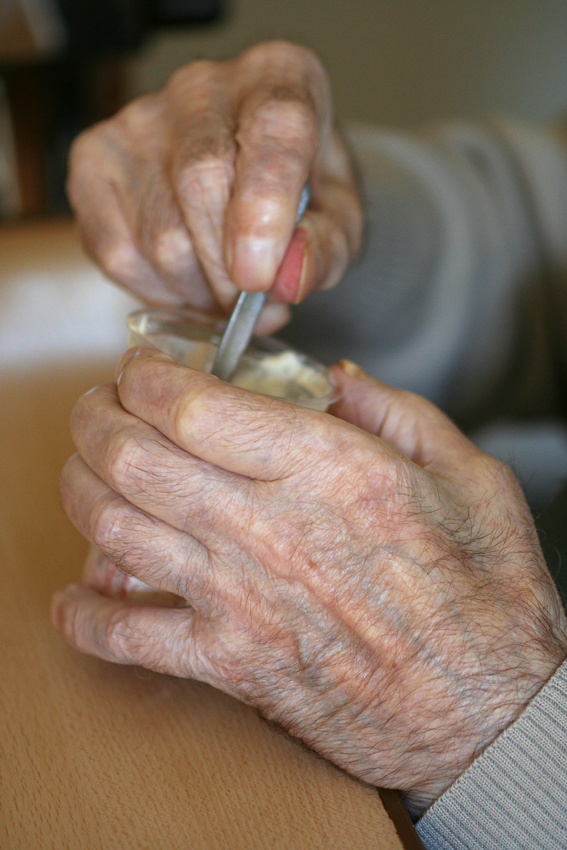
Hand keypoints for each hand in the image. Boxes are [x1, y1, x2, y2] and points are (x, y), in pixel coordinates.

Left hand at [52, 350, 566, 814]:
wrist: (490, 713)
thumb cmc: (486, 596)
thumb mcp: (470, 476)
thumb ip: (397, 413)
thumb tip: (338, 379)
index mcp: (329, 470)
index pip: (194, 407)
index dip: (146, 377)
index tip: (139, 369)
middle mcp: (269, 528)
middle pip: (136, 458)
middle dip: (97, 420)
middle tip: (99, 408)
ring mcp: (242, 601)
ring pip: (116, 531)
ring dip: (80, 490)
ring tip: (83, 470)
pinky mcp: (233, 664)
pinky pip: (129, 640)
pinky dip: (86, 617)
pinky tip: (74, 597)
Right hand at [67, 42, 362, 332]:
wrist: (245, 177)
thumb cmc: (297, 193)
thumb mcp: (338, 220)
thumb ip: (326, 247)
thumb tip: (286, 279)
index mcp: (277, 79)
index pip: (272, 129)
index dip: (264, 210)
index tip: (260, 276)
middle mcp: (201, 88)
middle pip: (201, 186)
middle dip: (228, 272)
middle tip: (250, 303)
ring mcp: (137, 122)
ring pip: (159, 235)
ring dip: (199, 292)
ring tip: (225, 292)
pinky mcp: (94, 162)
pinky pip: (120, 254)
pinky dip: (160, 293)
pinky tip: (188, 283)